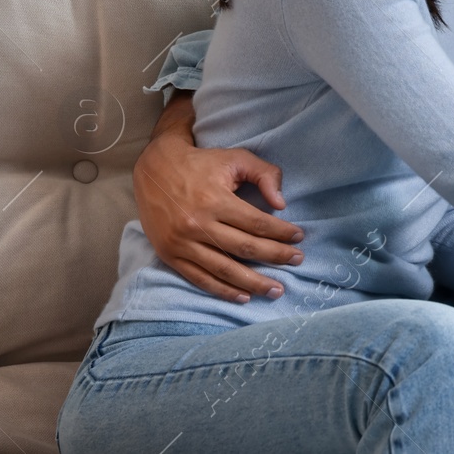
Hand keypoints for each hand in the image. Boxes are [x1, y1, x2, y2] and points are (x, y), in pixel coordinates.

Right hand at [133, 95, 305, 302]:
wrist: (154, 168)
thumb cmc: (201, 163)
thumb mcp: (236, 158)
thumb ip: (264, 174)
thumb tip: (281, 204)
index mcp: (215, 200)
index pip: (257, 223)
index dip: (281, 233)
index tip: (299, 237)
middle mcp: (198, 224)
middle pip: (244, 248)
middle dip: (275, 257)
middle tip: (297, 261)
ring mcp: (182, 243)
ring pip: (224, 269)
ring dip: (253, 283)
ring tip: (276, 290)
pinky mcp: (170, 255)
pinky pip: (200, 278)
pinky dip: (222, 290)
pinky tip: (243, 296)